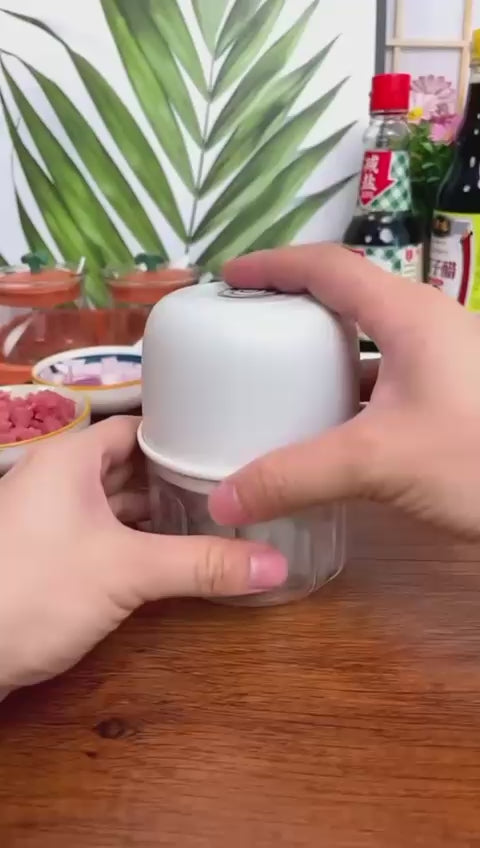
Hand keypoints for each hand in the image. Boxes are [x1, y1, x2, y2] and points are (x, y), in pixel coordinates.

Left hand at [0, 417, 285, 689]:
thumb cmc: (36, 589)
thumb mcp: (125, 572)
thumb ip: (202, 565)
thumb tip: (279, 565)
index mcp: (71, 459)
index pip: (137, 429)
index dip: (183, 437)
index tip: (231, 448)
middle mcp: (58, 479)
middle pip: (128, 467)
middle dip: (176, 479)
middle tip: (235, 488)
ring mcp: (48, 519)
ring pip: (114, 504)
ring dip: (156, 513)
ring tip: (214, 519)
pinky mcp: (46, 555)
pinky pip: (101, 534)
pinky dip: (134, 540)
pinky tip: (169, 556)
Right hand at [210, 243, 479, 539]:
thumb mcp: (381, 463)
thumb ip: (297, 477)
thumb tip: (223, 502)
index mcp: (409, 314)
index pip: (328, 265)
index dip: (273, 265)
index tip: (227, 279)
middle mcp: (430, 325)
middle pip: (348, 296)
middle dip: (293, 304)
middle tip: (246, 327)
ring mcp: (448, 361)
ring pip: (371, 340)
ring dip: (324, 352)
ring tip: (277, 375)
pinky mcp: (456, 396)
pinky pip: (389, 377)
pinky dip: (351, 390)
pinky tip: (331, 424)